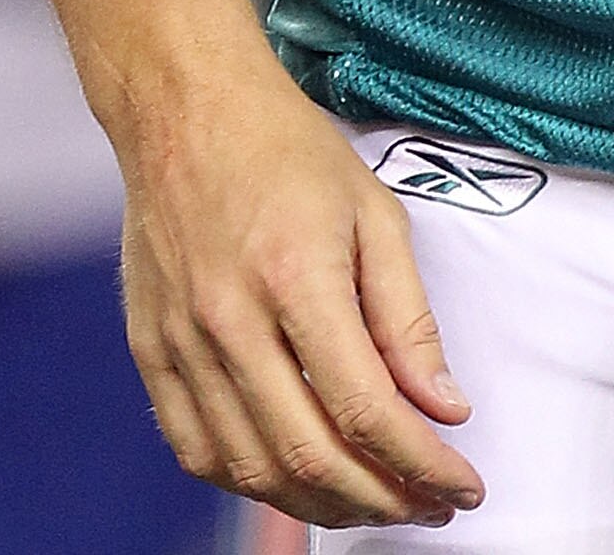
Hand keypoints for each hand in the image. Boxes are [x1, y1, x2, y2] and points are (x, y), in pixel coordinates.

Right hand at [116, 54, 484, 527]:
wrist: (186, 110)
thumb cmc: (286, 150)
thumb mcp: (374, 212)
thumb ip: (408, 317)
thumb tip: (444, 406)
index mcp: (296, 277)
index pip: (367, 408)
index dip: (423, 464)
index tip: (463, 484)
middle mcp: (231, 321)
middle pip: (310, 454)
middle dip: (384, 500)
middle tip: (430, 504)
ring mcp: (181, 344)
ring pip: (253, 469)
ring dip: (322, 504)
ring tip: (375, 500)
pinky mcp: (150, 353)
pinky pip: (198, 452)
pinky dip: (251, 483)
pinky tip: (295, 479)